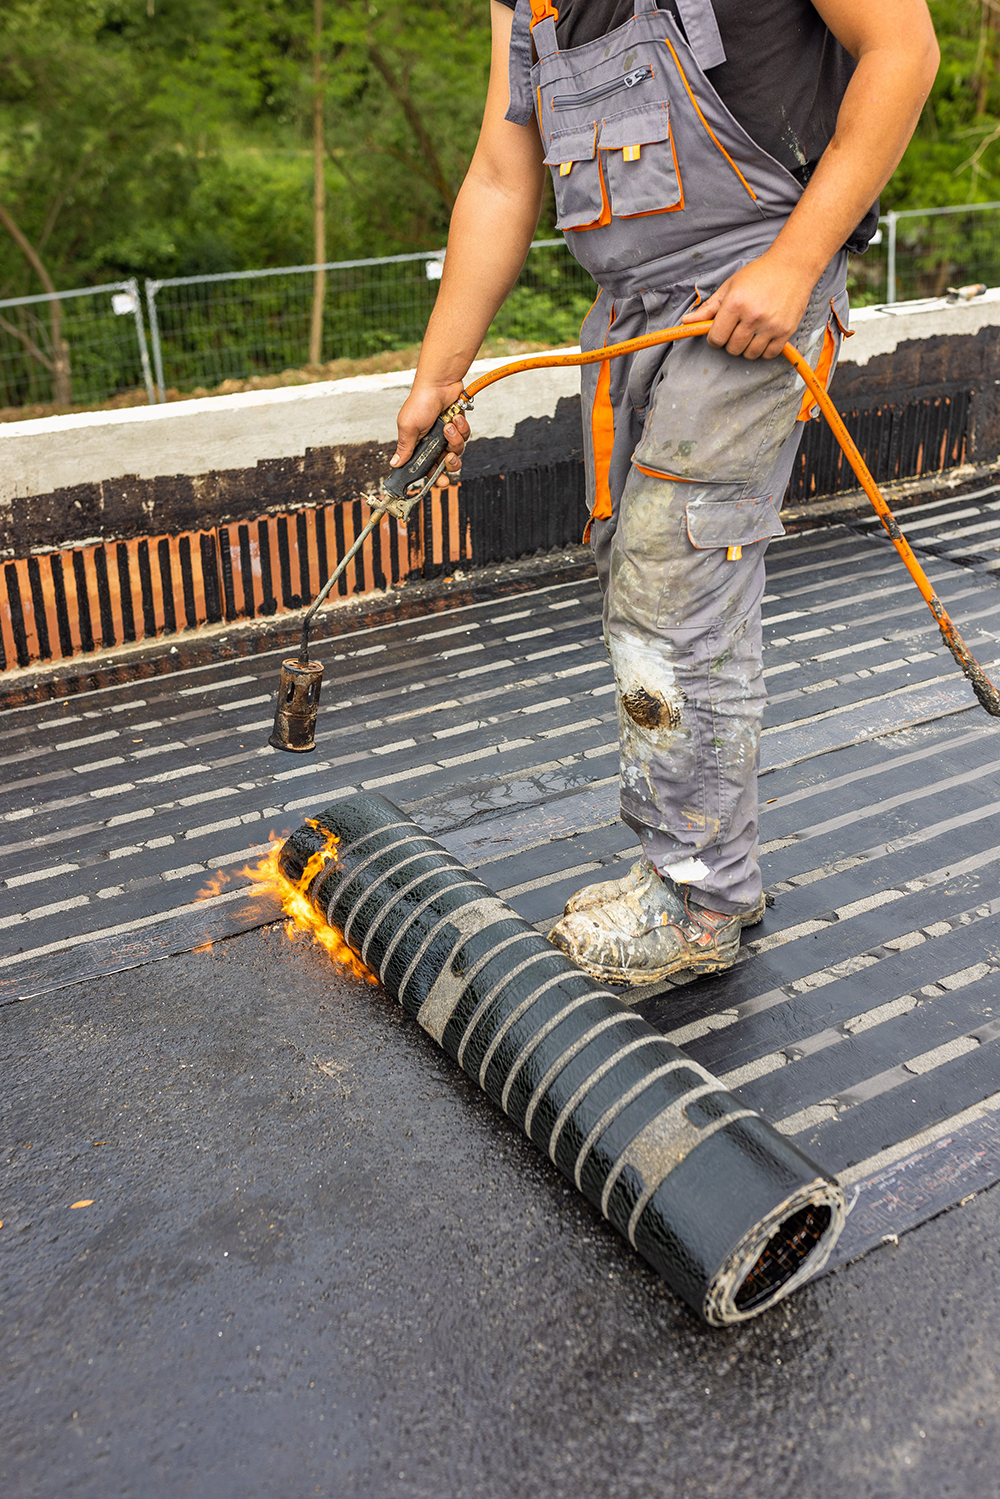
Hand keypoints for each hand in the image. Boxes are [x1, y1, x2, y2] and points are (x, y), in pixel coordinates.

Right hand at [392, 379, 470, 483]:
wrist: (440, 383)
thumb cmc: (420, 402)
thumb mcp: (408, 427)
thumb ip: (404, 448)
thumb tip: (395, 463)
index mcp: (418, 445)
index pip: (426, 468)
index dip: (434, 477)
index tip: (442, 483)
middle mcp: (433, 442)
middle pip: (445, 464)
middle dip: (450, 463)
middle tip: (449, 457)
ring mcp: (447, 435)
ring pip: (457, 450)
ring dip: (455, 440)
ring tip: (448, 426)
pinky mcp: (459, 426)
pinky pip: (465, 436)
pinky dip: (462, 428)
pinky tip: (455, 417)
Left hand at [681, 250, 817, 359]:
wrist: (792, 266)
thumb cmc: (759, 274)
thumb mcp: (730, 286)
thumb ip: (709, 307)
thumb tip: (686, 321)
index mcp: (735, 304)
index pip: (716, 338)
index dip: (714, 338)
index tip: (719, 332)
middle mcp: (753, 316)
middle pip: (732, 349)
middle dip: (730, 342)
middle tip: (737, 329)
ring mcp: (771, 325)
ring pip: (750, 355)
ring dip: (746, 348)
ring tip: (750, 332)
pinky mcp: (786, 331)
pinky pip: (768, 354)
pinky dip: (763, 350)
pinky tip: (762, 337)